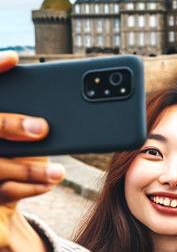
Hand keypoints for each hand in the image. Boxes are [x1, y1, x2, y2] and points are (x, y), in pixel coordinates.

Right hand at [0, 51, 63, 246]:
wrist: (7, 193)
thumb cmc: (24, 152)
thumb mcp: (33, 131)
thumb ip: (46, 115)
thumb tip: (91, 97)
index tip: (15, 58)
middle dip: (10, 125)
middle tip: (41, 128)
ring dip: (28, 169)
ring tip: (58, 171)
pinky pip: (5, 191)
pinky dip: (30, 188)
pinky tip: (51, 183)